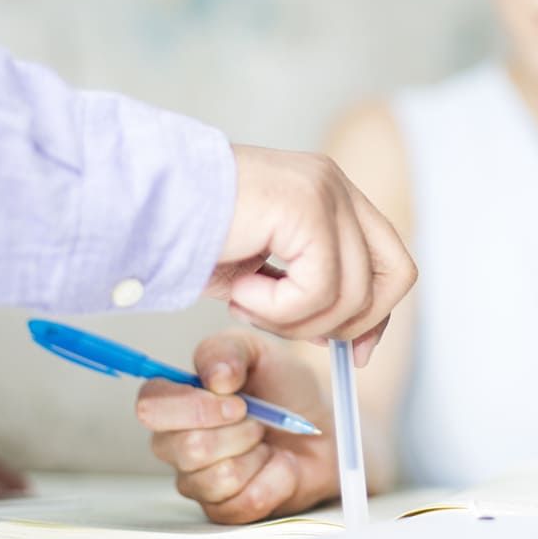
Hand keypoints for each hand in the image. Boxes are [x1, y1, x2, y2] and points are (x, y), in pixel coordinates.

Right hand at [135, 331, 337, 523]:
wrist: (321, 424)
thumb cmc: (282, 387)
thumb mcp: (255, 351)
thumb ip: (226, 351)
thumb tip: (216, 378)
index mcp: (174, 401)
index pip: (150, 408)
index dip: (193, 406)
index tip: (236, 401)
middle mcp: (176, 444)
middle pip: (187, 448)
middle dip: (238, 430)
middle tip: (258, 419)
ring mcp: (198, 481)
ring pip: (218, 477)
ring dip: (256, 453)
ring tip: (265, 441)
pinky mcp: (225, 510)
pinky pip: (245, 500)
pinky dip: (275, 476)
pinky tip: (276, 464)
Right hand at [205, 145, 416, 364]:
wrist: (142, 205)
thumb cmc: (190, 239)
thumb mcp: (264, 275)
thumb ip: (311, 294)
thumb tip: (353, 340)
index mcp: (330, 194)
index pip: (391, 261)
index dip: (379, 314)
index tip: (354, 353)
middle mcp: (335, 185)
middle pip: (395, 276)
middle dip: (350, 324)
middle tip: (289, 330)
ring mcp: (324, 191)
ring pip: (352, 293)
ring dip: (294, 320)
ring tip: (245, 304)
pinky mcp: (306, 206)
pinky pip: (317, 289)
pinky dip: (276, 309)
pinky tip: (238, 293)